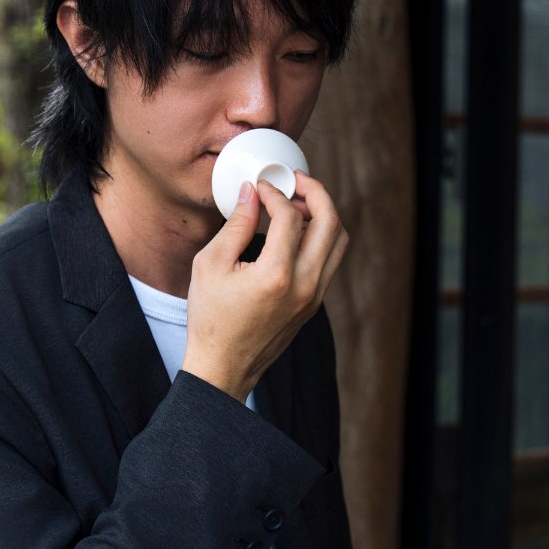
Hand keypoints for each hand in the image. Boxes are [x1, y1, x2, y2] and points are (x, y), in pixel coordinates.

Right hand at [182, 173, 347, 401]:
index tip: (260, 186)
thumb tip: (252, 193)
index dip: (275, 192)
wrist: (223, 367)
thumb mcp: (210, 265)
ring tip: (296, 203)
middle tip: (293, 181)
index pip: (290, 216)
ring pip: (338, 241)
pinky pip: (330, 259)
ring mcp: (314, 296)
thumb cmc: (211, 319)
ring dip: (323, 214)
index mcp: (276, 275)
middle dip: (315, 192)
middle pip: (331, 222)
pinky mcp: (314, 303)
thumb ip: (236, 225)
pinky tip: (294, 230)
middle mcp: (304, 285)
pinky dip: (319, 236)